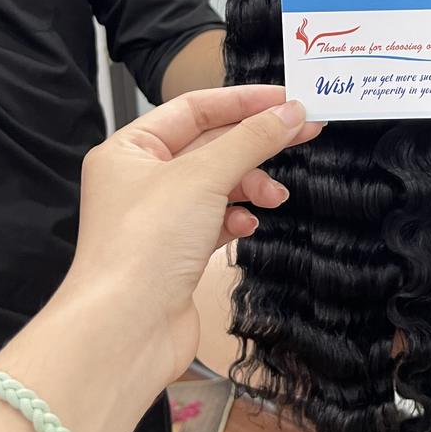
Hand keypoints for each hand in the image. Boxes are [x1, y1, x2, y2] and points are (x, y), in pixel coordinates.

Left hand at [65, 86, 321, 380]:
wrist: (126, 332)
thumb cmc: (145, 245)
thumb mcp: (205, 176)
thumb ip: (253, 139)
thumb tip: (293, 113)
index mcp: (130, 150)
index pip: (194, 108)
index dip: (243, 101)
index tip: (288, 100)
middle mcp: (140, 179)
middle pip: (210, 145)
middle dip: (255, 144)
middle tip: (304, 134)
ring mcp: (159, 218)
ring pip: (218, 183)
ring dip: (251, 185)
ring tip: (274, 197)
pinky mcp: (176, 252)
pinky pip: (217, 219)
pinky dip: (237, 218)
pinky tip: (248, 226)